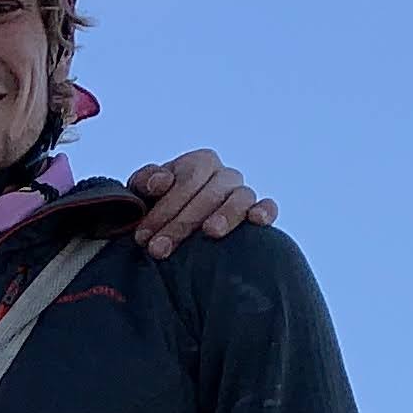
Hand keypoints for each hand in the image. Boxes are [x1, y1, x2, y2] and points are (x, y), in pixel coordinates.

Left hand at [121, 151, 277, 259]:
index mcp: (199, 163)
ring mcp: (243, 193)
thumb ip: (145, 181)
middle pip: (209, 193)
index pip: (186, 180)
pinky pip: (269, 206)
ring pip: (241, 197)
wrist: (176, 225)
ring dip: (226, 214)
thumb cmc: (158, 206)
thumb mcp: (144, 192)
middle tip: (159, 249)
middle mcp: (224, 175)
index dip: (164, 208)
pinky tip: (256, 221)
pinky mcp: (258, 211)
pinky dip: (266, 211)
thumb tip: (160, 182)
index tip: (143, 237)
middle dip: (181, 223)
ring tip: (210, 233)